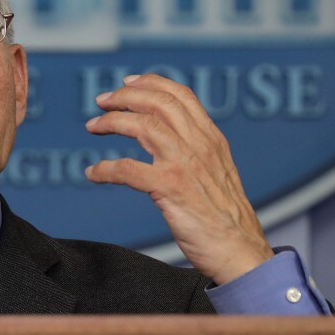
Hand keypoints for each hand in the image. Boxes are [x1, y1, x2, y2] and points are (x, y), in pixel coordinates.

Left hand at [84, 74, 273, 284]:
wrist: (241, 252)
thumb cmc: (227, 220)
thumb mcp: (218, 173)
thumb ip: (198, 152)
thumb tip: (173, 139)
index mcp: (212, 140)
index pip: (181, 96)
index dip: (151, 83)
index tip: (127, 82)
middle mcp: (200, 146)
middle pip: (158, 103)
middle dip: (125, 96)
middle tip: (101, 101)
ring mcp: (185, 165)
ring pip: (143, 126)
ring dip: (112, 122)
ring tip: (93, 126)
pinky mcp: (171, 188)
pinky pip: (128, 169)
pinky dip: (106, 168)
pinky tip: (93, 174)